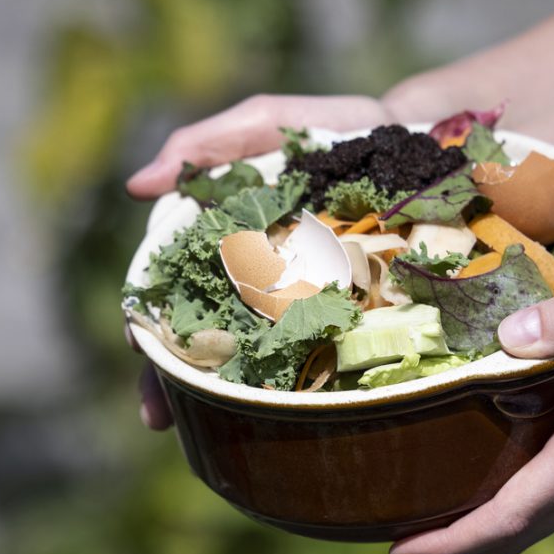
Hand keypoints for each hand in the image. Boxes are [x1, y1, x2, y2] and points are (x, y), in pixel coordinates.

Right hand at [127, 92, 393, 431]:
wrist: (418, 145)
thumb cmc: (330, 133)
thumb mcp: (263, 124)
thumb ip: (204, 146)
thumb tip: (136, 185)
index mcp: (224, 248)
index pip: (171, 294)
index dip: (148, 326)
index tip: (138, 349)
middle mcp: (254, 287)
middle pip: (201, 341)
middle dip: (172, 381)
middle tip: (159, 414)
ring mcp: (299, 311)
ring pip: (249, 364)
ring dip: (217, 401)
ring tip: (200, 429)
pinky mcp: (346, 324)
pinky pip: (317, 364)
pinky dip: (293, 397)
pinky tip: (280, 422)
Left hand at [388, 281, 553, 553]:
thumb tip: (508, 334)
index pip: (510, 519)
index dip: (451, 542)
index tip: (398, 550)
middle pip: (519, 532)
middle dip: (457, 542)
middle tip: (397, 537)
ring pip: (546, 518)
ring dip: (490, 523)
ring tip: (438, 503)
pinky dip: (526, 499)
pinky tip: (508, 465)